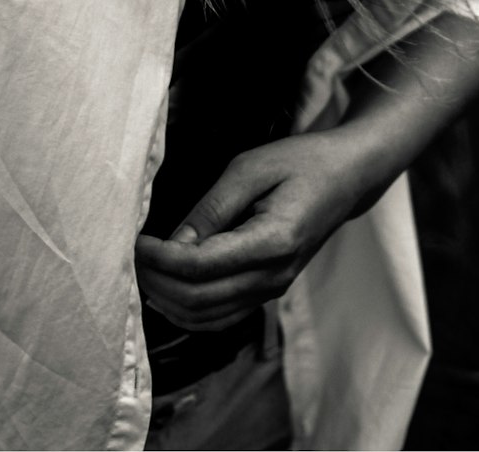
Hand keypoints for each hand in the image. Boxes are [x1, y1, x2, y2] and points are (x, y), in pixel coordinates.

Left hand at [134, 127, 380, 331]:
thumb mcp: (251, 168)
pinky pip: (222, 316)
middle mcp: (274, 276)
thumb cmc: (301, 162)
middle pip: (199, 299)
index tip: (136, 242)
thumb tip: (173, 243)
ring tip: (144, 271)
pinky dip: (189, 309)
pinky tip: (169, 287)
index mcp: (274, 242)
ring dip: (168, 300)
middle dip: (157, 282)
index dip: (161, 259)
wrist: (346, 178)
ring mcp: (273, 289)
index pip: (201, 267)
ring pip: (208, 317)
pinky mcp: (269, 290)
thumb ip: (211, 208)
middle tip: (131, 257)